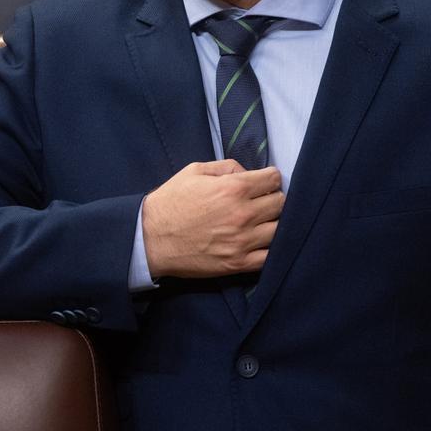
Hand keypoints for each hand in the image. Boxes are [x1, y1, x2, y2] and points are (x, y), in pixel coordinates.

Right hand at [142, 159, 284, 278]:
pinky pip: (269, 257)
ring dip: (272, 223)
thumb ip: (227, 166)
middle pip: (281, 203)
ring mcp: (242, 241)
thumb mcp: (195, 171)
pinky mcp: (237, 263)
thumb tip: (248, 173)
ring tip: (259, 222)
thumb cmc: (171, 202)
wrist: (150, 238)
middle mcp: (242, 214)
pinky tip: (258, 242)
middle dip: (272, 199)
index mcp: (233, 188)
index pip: (274, 179)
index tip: (264, 183)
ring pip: (279, 229)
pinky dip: (268, 248)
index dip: (270, 179)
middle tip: (260, 202)